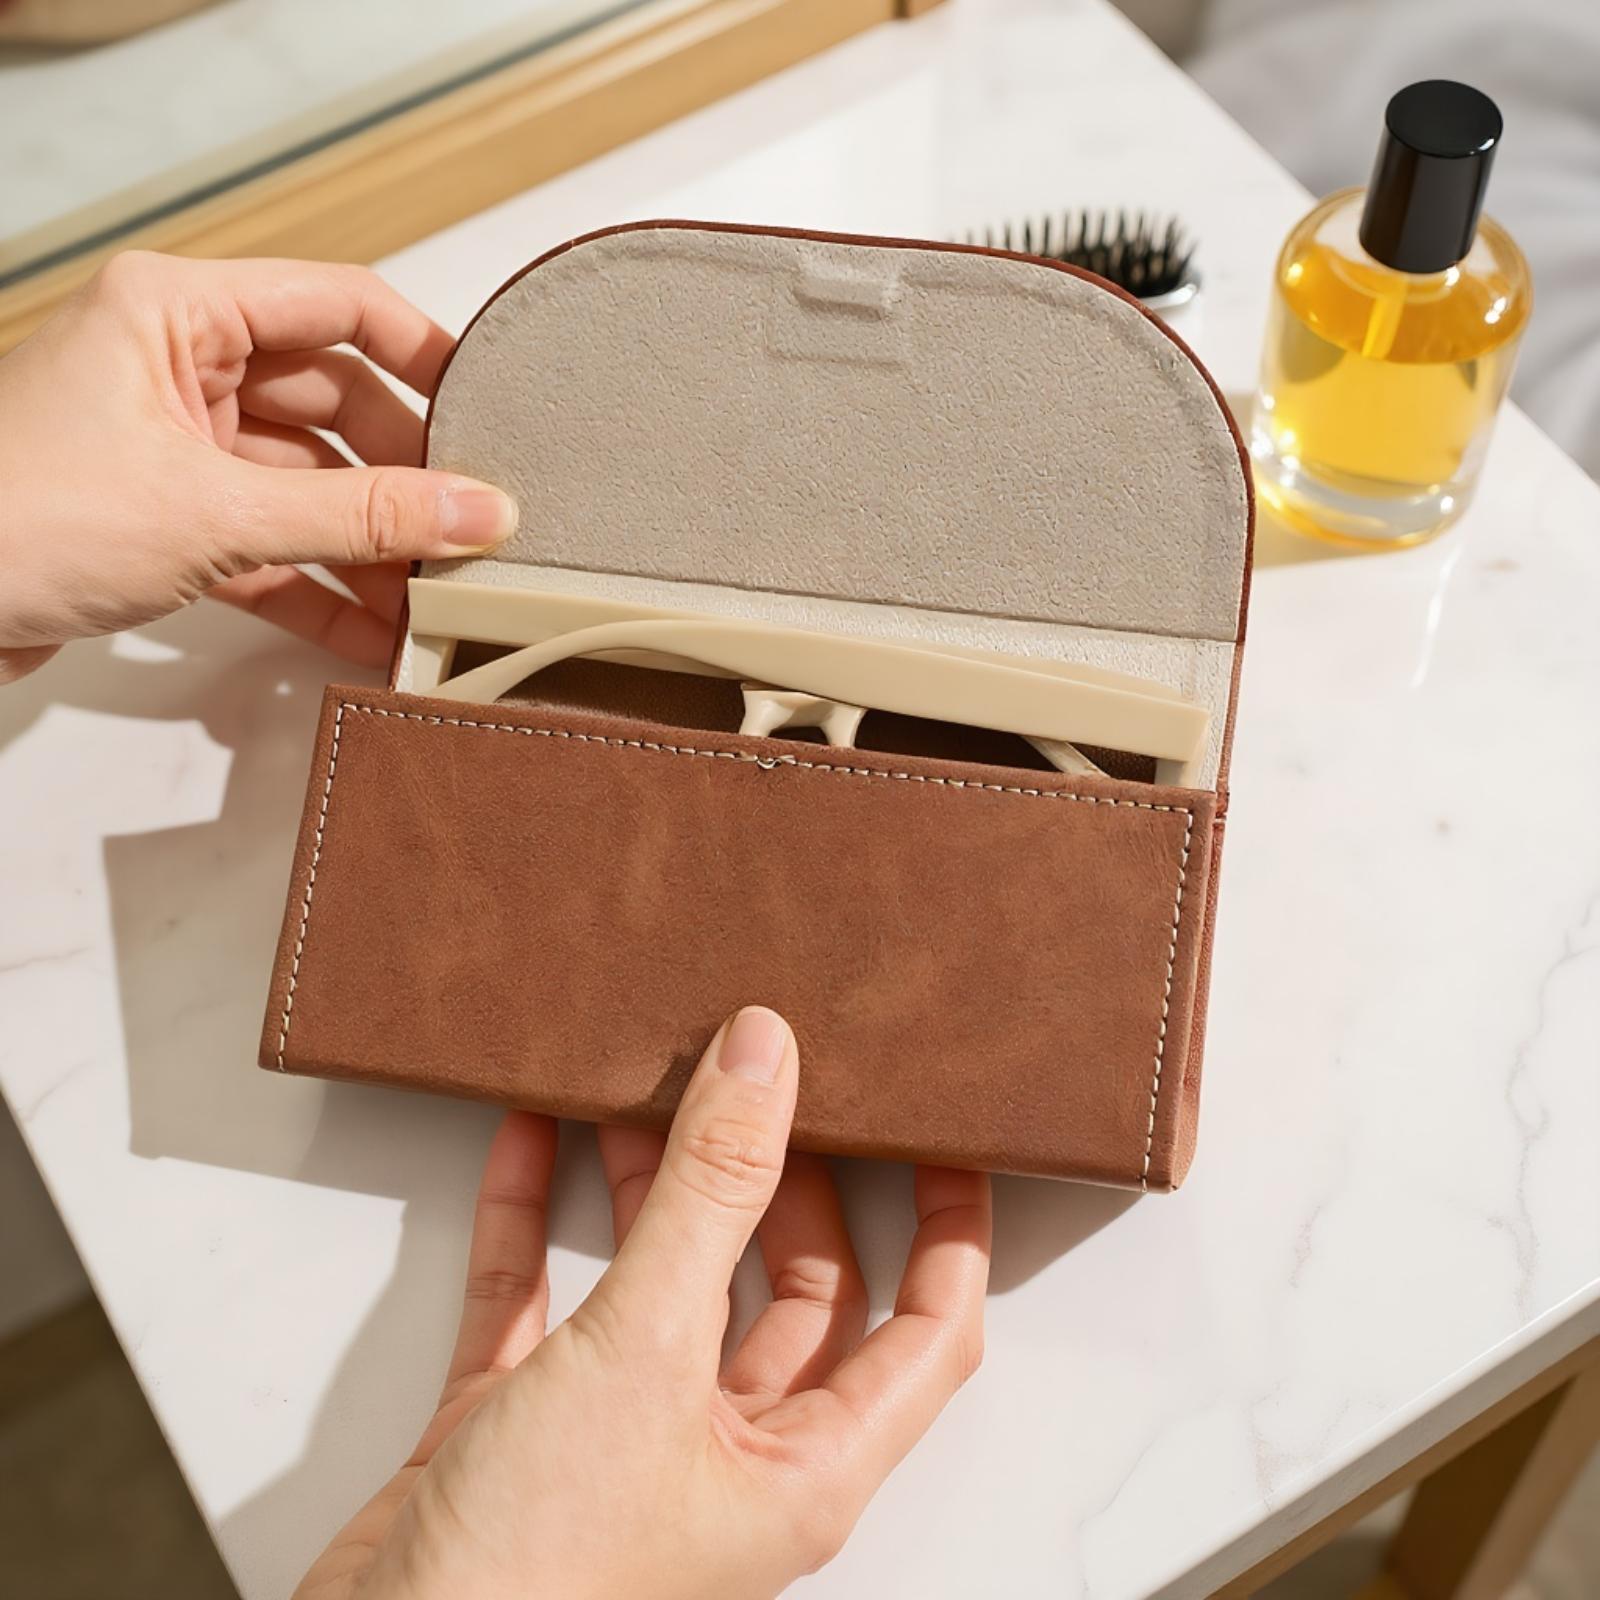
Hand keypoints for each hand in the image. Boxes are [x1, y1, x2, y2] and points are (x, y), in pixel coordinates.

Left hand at [0, 251, 516, 684]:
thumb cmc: (14, 521)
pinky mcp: (168, 523)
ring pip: (308, 487)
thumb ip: (358, 516)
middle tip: (472, 529)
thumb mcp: (214, 515)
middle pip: (336, 407)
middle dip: (404, 478)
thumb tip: (475, 512)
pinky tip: (376, 634)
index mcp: (179, 312)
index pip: (339, 306)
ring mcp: (176, 449)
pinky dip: (322, 589)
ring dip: (370, 547)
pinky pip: (272, 547)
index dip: (424, 355)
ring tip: (438, 597)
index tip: (493, 409)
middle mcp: (181, 369)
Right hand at [298, 1008, 990, 1599]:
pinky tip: (533, 1140)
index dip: (949, 1233)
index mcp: (802, 1466)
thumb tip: (763, 1063)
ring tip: (651, 1090)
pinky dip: (539, 1220)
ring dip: (653, 1189)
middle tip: (768, 1090)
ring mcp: (623, 1439)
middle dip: (779, 1184)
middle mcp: (726, 1452)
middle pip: (793, 1291)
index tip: (940, 1138)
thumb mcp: (646, 1349)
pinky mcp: (525, 1424)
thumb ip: (709, 1196)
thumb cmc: (536, 1573)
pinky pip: (548, 1297)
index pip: (927, 1333)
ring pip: (668, 1285)